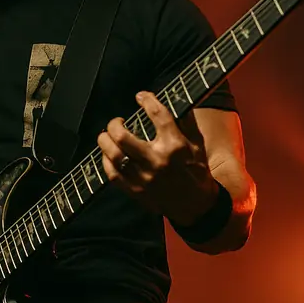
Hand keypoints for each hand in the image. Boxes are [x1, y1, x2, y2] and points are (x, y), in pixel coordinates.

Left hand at [96, 91, 217, 224]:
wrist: (197, 206)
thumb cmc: (197, 172)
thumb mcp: (198, 144)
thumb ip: (187, 121)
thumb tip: (178, 98)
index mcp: (175, 146)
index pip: (158, 115)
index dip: (147, 100)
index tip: (141, 96)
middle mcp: (157, 160)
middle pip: (123, 137)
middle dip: (114, 124)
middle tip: (117, 122)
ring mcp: (144, 177)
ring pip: (114, 155)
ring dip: (105, 141)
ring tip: (108, 136)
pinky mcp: (136, 191)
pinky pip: (112, 174)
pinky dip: (106, 161)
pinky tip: (109, 154)